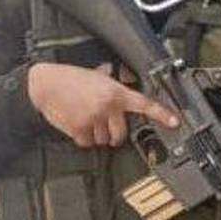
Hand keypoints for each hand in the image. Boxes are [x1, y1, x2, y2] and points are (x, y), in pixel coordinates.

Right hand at [27, 62, 178, 147]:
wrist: (46, 84)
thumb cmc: (72, 78)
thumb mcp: (99, 76)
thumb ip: (114, 84)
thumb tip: (126, 80)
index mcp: (116, 92)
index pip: (144, 104)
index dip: (161, 114)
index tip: (174, 121)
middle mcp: (108, 107)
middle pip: (121, 134)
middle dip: (115, 133)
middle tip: (107, 125)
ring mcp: (93, 119)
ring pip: (104, 140)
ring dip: (98, 135)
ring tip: (89, 120)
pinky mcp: (78, 129)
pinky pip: (87, 143)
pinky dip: (84, 139)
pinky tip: (79, 125)